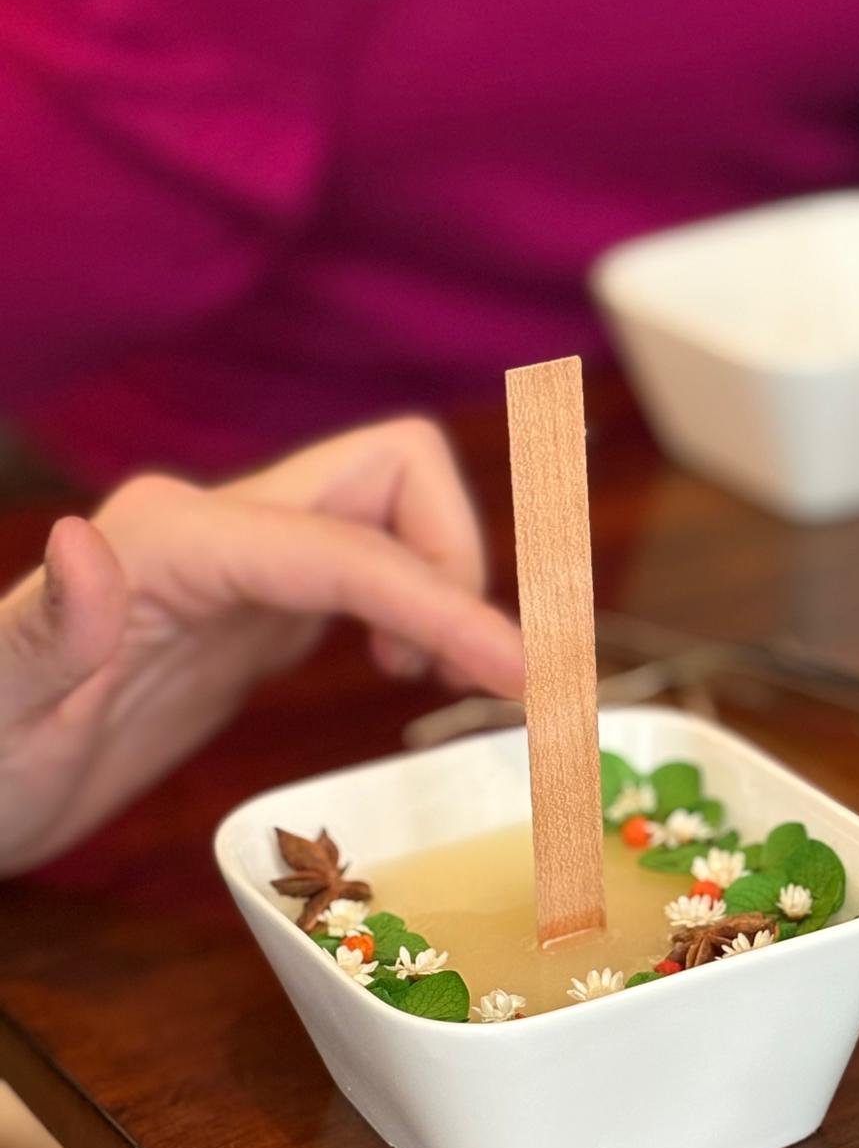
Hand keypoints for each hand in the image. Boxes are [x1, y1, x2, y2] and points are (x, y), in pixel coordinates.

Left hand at [0, 419, 523, 873]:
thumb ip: (43, 630)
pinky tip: (402, 668)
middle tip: (487, 670)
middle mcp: (217, 529)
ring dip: (452, 578)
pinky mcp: (256, 607)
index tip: (521, 677)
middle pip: (392, 471)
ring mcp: (243, 563)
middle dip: (462, 557)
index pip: (346, 547)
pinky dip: (423, 607)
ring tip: (456, 676)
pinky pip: (371, 571)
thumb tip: (89, 542)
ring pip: (394, 512)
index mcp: (168, 542)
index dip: (445, 601)